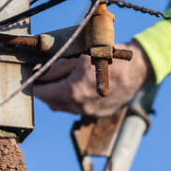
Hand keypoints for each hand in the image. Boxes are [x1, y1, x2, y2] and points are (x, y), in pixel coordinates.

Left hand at [33, 41, 153, 115]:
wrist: (137, 68)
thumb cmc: (109, 57)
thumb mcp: (79, 57)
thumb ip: (56, 67)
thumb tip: (39, 72)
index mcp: (72, 91)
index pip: (42, 93)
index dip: (34, 83)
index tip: (33, 75)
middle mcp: (80, 106)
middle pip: (51, 102)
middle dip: (45, 90)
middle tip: (45, 77)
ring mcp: (90, 112)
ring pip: (64, 107)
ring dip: (58, 96)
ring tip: (62, 81)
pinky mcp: (99, 113)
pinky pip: (78, 109)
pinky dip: (73, 100)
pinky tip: (79, 87)